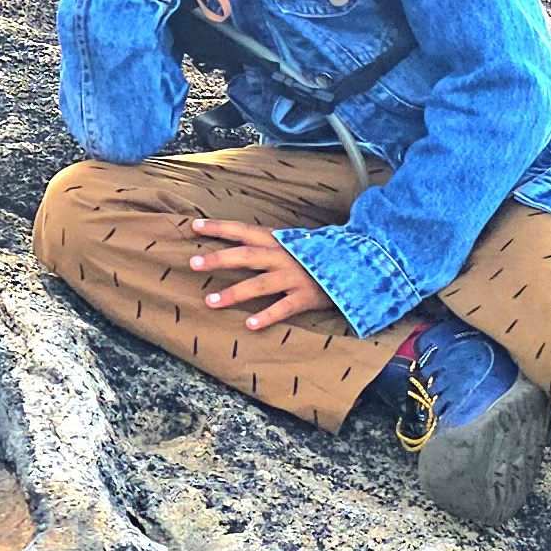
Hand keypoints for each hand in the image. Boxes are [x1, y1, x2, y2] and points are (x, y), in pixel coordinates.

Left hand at [186, 220, 335, 331]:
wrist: (358, 263)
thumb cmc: (319, 254)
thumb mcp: (295, 242)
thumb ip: (271, 243)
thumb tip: (242, 242)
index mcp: (279, 240)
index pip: (244, 230)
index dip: (220, 227)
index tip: (194, 226)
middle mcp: (283, 256)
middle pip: (245, 256)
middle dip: (218, 259)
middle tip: (192, 264)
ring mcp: (295, 277)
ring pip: (259, 284)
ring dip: (234, 293)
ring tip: (210, 302)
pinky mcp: (306, 296)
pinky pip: (284, 307)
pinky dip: (267, 316)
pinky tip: (250, 324)